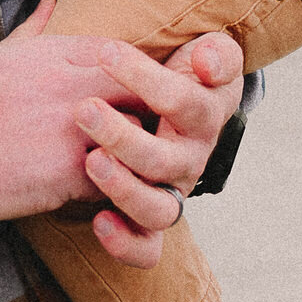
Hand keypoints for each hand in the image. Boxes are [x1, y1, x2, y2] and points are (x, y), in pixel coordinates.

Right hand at [0, 8, 242, 253]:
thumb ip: (33, 30)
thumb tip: (50, 1)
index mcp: (58, 52)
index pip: (128, 54)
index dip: (145, 75)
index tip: (150, 95)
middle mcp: (72, 84)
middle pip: (147, 89)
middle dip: (159, 111)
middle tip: (164, 135)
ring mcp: (73, 129)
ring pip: (140, 137)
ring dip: (144, 155)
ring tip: (143, 169)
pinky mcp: (66, 173)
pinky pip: (118, 181)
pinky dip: (118, 190)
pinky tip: (108, 198)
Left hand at [77, 30, 243, 267]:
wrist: (182, 105)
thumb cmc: (187, 73)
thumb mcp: (210, 55)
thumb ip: (218, 54)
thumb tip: (206, 62)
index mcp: (205, 116)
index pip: (183, 101)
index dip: (146, 79)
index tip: (105, 53)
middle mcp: (191, 159)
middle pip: (164, 160)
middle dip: (121, 137)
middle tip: (84, 110)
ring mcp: (173, 192)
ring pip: (158, 209)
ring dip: (123, 189)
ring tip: (91, 163)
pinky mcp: (153, 220)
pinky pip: (148, 248)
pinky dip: (126, 243)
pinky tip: (99, 221)